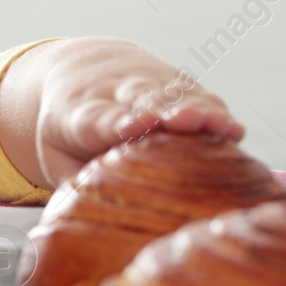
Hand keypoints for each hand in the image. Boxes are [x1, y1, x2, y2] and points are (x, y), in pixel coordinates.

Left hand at [35, 39, 242, 186]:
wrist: (80, 69)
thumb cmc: (67, 127)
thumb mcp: (54, 153)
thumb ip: (72, 182)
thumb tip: (91, 216)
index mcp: (82, 112)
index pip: (103, 117)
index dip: (120, 122)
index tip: (132, 127)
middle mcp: (117, 92)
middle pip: (144, 99)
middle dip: (164, 109)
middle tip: (183, 121)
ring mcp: (149, 82)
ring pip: (176, 94)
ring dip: (199, 109)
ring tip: (220, 125)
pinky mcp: (175, 81)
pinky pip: (197, 95)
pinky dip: (215, 111)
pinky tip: (231, 129)